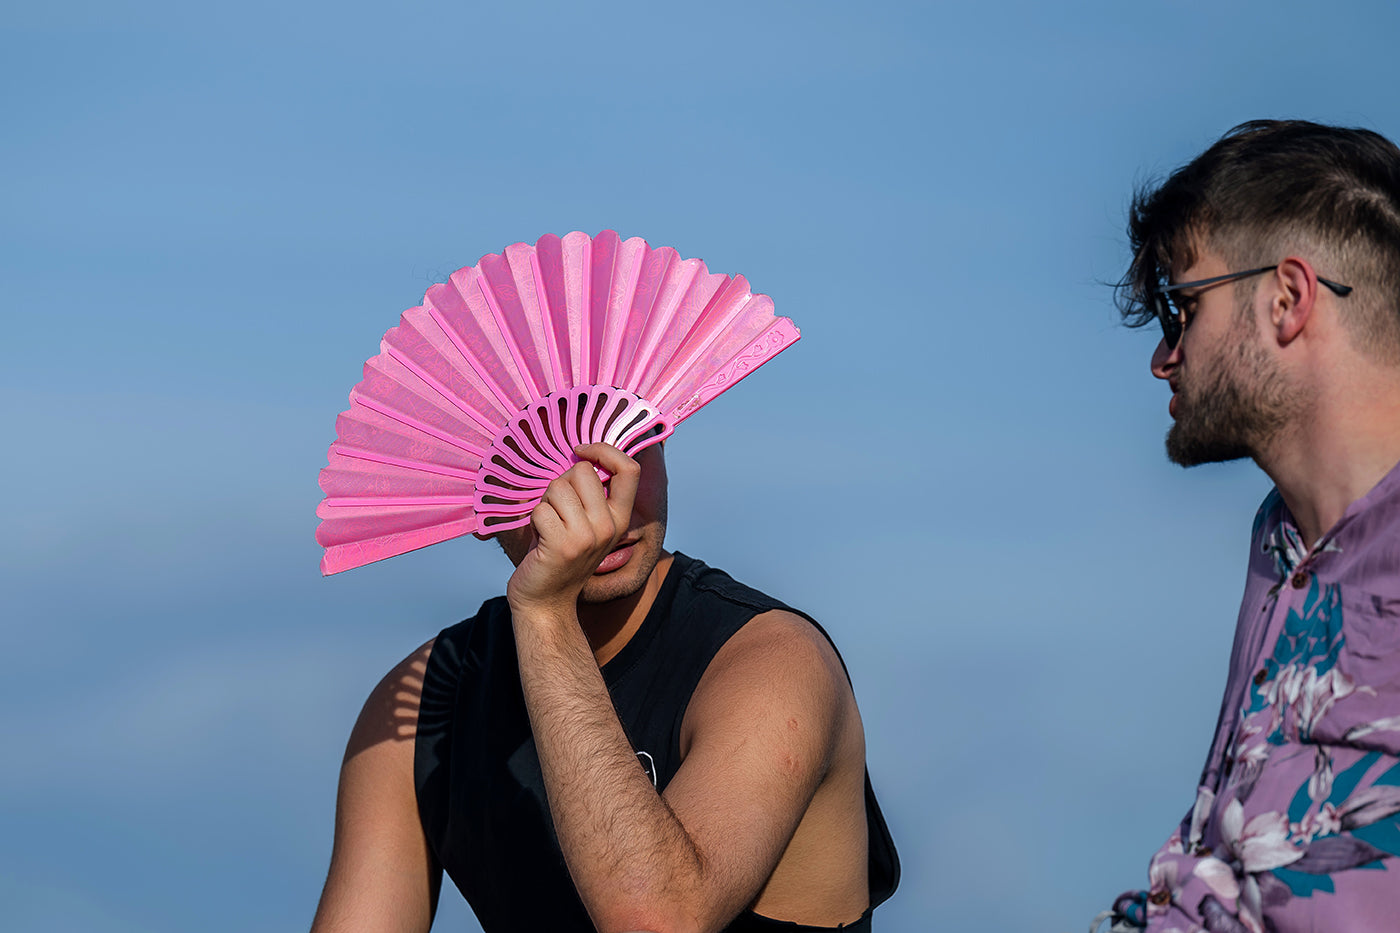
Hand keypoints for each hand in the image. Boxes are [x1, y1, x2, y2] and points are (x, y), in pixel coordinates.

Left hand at [505, 443, 640, 618]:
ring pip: (558, 487)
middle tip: (556, 511)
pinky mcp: (562, 545)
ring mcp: (587, 536)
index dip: (604, 450)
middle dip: (561, 483)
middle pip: (583, 471)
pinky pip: (540, 509)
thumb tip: (580, 454)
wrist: (546, 603)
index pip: (629, 469)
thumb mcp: (586, 524)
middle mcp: (609, 526)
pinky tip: (539, 541)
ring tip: (548, 527)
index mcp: (620, 518)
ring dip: (545, 503)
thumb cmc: (558, 555)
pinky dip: (533, 521)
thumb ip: (589, 494)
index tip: (580, 451)